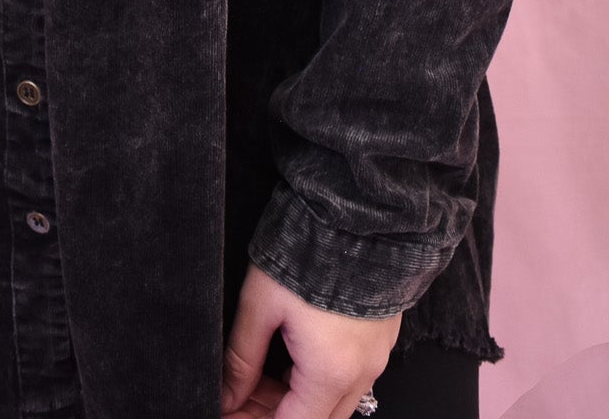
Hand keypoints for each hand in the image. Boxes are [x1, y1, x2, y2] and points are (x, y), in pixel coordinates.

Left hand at [222, 263, 399, 418]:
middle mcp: (362, 374)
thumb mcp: (260, 303)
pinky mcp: (381, 335)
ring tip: (260, 376)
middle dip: (275, 414)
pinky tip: (292, 357)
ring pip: (335, 401)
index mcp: (330, 373)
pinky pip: (352, 376)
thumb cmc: (310, 250)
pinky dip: (320, 377)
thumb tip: (226, 396)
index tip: (231, 413)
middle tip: (240, 397)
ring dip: (298, 398)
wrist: (359, 210)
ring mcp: (377, 355)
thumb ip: (241, 358)